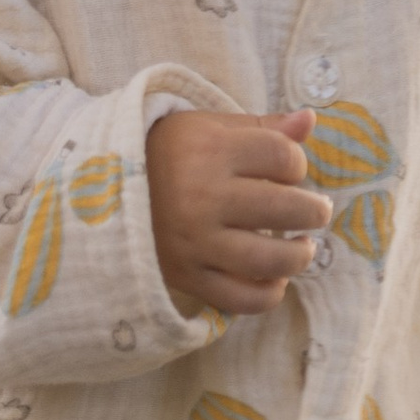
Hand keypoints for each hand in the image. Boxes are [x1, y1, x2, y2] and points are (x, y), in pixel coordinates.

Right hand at [148, 107, 328, 316]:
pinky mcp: (186, 277)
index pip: (282, 158)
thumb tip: (311, 120)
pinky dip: (268, 295)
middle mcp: (201, 196)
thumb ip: (263, 128)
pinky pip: (240, 299)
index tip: (289, 171)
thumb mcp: (210, 129)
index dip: (297, 164)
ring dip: (299, 257)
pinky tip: (275, 279)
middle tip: (316, 212)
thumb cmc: (170, 155)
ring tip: (303, 248)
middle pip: (285, 208)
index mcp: (209, 150)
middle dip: (314, 211)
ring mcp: (193, 241)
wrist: (103, 190)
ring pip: (268, 260)